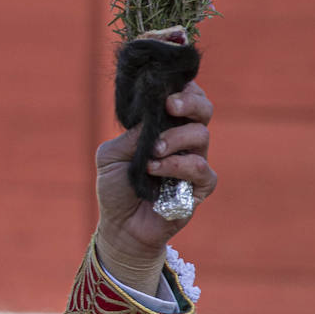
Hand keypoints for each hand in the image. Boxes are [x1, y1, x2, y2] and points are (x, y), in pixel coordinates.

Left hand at [94, 82, 216, 292]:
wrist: (120, 225)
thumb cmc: (116, 187)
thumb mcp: (110, 155)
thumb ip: (131, 135)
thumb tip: (150, 117)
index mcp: (165, 127)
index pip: (185, 98)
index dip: (183, 88)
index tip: (166, 89)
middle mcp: (184, 140)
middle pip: (203, 109)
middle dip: (190, 102)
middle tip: (170, 106)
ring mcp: (195, 162)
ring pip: (201, 135)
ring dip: (174, 139)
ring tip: (152, 152)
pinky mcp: (200, 187)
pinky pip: (201, 168)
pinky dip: (177, 165)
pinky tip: (155, 170)